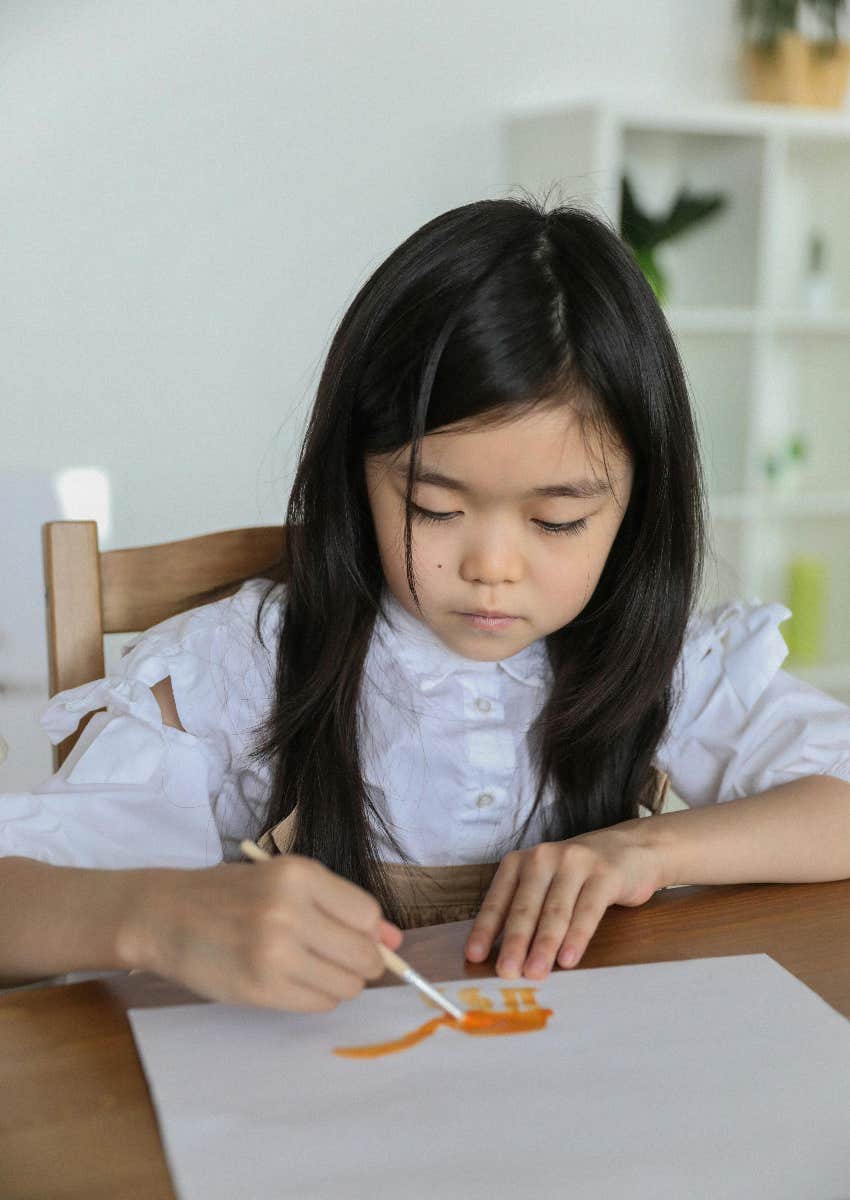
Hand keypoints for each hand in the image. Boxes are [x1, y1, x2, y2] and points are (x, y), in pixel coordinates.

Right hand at [119, 855, 402, 1010]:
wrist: (166, 915)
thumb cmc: (230, 893)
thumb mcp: (285, 881)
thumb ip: (341, 907)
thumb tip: (395, 941)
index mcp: (299, 875)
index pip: (367, 914)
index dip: (370, 931)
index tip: (358, 936)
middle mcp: (290, 912)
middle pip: (363, 954)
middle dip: (363, 962)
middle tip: (338, 958)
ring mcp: (274, 954)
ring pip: (346, 985)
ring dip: (339, 982)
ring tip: (310, 967)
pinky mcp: (260, 989)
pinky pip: (318, 1003)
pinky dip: (317, 996)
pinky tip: (294, 980)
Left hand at [464, 821, 664, 978]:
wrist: (630, 849)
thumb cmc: (578, 875)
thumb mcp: (544, 884)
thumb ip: (525, 910)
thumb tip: (502, 955)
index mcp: (520, 862)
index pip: (498, 900)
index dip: (485, 929)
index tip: (474, 956)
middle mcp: (544, 857)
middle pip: (526, 906)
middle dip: (514, 942)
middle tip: (506, 972)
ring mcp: (575, 863)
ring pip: (555, 910)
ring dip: (544, 945)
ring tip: (535, 972)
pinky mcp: (604, 874)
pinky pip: (588, 910)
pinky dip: (577, 936)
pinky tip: (569, 958)